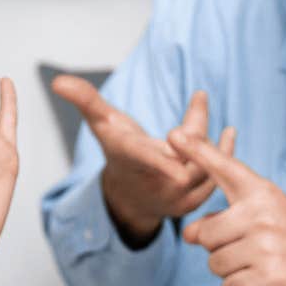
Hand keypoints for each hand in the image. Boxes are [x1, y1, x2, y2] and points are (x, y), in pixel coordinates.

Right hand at [49, 76, 234, 246]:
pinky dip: (223, 155)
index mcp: (130, 161)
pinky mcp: (192, 205)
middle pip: (185, 154)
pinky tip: (228, 133)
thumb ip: (85, 100)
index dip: (162, 143)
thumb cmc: (118, 150)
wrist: (130, 195)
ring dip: (210, 139)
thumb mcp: (102, 123)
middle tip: (199, 98)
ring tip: (208, 111)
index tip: (180, 127)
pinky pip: (214, 181)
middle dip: (196, 125)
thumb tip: (58, 81)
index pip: (144, 154)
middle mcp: (152, 183)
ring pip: (204, 167)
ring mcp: (174, 198)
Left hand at [168, 130, 285, 285]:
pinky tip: (262, 281)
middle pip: (205, 235)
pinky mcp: (269, 275)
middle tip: (250, 249)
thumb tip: (188, 234)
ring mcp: (266, 244)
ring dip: (231, 271)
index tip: (173, 133)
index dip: (197, 150)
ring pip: (215, 264)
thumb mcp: (264, 214)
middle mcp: (262, 213)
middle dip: (219, 249)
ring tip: (259, 263)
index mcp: (260, 192)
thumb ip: (223, 218)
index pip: (224, 167)